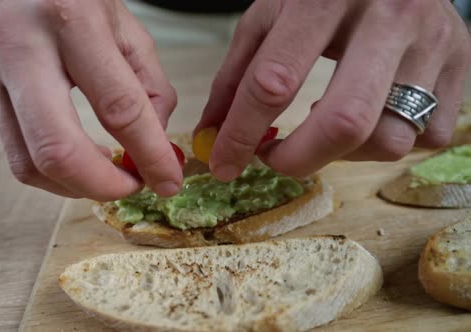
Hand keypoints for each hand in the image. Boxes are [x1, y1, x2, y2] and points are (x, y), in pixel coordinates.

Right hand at [0, 0, 180, 200]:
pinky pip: (16, 152)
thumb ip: (149, 83)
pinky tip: (79, 159)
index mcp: (70, 20)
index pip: (118, 107)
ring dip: (75, 185)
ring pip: (28, 164)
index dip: (150, 154)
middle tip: (132, 186)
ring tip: (107, 174)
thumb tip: (156, 142)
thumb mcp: (123, 23)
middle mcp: (20, 50)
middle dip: (103, 186)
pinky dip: (54, 170)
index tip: (169, 178)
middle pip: (58, 151)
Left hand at [196, 0, 470, 180]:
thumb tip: (211, 135)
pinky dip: (385, 142)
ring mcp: (434, 43)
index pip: (274, 80)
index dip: (241, 133)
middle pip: (344, 121)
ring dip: (344, 152)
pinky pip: (425, 137)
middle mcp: (389, 16)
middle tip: (274, 160)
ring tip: (325, 123)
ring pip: (389, 139)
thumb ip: (237, 75)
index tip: (223, 164)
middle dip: (298, 159)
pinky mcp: (462, 65)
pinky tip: (367, 115)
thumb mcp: (270, 14)